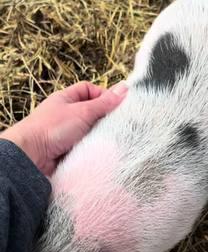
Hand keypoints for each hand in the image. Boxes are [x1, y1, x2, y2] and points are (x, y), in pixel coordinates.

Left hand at [0, 81, 127, 175]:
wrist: (33, 156)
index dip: (103, 95)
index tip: (117, 105)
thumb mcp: (83, 111)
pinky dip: (94, 148)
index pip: (89, 90)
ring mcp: (67, 133)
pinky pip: (87, 146)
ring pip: (91, 131)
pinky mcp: (69, 150)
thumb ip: (104, 103)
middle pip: (92, 112)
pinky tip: (101, 151)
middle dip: (104, 118)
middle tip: (118, 124)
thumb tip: (124, 89)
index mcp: (66, 99)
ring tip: (111, 139)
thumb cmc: (52, 128)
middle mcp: (66, 115)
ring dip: (100, 135)